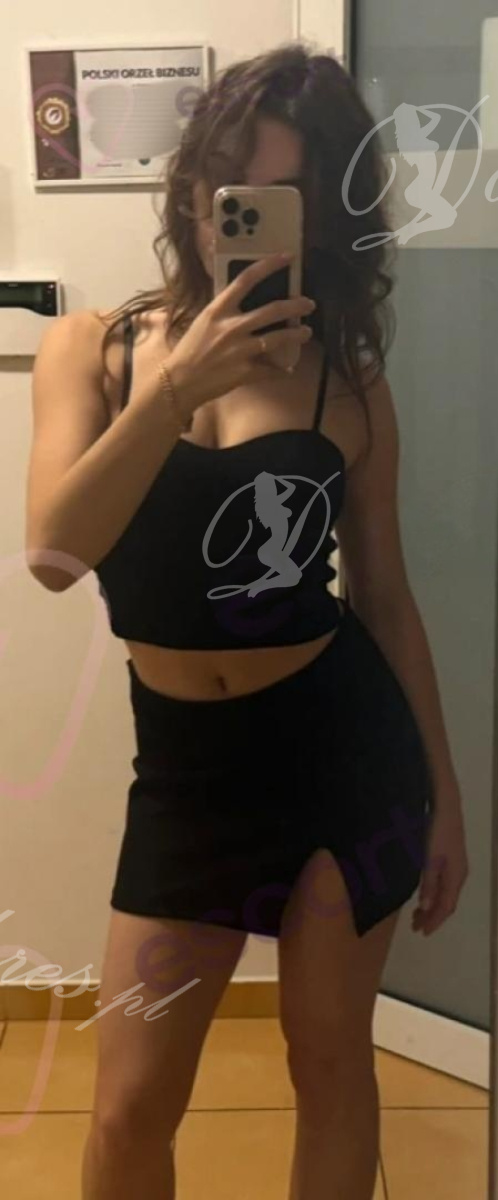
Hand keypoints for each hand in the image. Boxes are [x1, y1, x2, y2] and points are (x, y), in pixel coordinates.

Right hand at [164, 252, 314, 418]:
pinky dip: (281, 370)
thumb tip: (246, 304)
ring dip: (297, 334)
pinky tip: (286, 369)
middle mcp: (232, 327)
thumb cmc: (190, 350)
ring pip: (278, 338)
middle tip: (309, 304)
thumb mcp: (204, 322)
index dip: (269, 265)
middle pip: (272, 310)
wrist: (179, 382)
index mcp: (218, 310)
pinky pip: (271, 369)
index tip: (287, 258)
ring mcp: (240, 350)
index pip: (246, 279)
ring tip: (306, 333)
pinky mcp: (246, 372)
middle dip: (296, 305)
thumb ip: (225, 311)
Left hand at [412, 785, 468, 936]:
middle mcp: (459, 874)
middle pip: (447, 902)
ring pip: (445, 893)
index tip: (421, 932)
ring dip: (432, 905)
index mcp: (456, 876)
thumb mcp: (430, 858)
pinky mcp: (450, 858)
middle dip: (431, 916)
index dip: (434, 921)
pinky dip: (434, 893)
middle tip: (414, 926)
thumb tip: (427, 906)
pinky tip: (425, 894)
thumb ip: (429, 883)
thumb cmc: (436, 831)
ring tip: (417, 914)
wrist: (446, 806)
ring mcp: (456, 865)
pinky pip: (444, 884)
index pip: (446, 906)